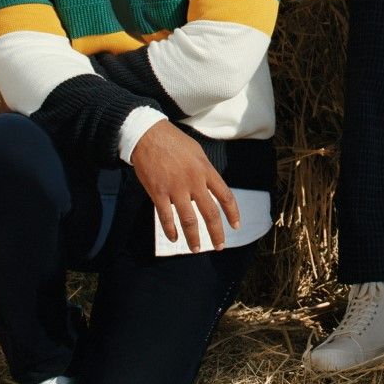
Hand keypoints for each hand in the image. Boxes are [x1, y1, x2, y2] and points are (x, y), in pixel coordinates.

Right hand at [129, 121, 240, 249]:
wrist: (148, 135)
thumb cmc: (174, 141)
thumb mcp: (197, 152)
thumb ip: (205, 172)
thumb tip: (211, 189)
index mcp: (206, 171)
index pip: (225, 196)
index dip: (233, 214)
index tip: (236, 226)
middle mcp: (194, 181)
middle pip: (210, 213)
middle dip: (216, 233)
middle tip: (219, 246)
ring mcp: (175, 188)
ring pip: (188, 220)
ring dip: (193, 237)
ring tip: (195, 249)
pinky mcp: (158, 192)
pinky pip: (166, 217)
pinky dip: (170, 230)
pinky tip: (174, 237)